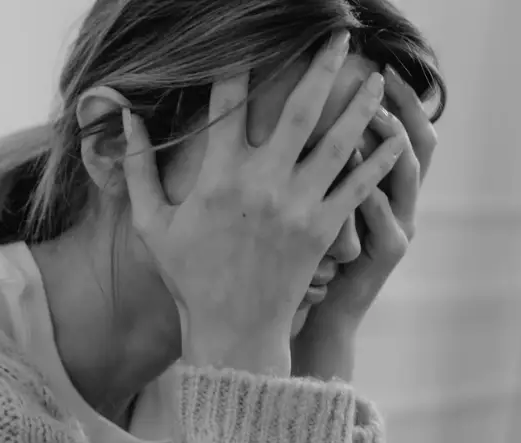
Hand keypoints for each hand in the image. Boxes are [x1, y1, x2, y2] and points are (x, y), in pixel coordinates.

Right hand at [121, 32, 407, 374]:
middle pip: (300, 109)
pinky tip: (396, 137)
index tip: (254, 36)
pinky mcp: (323, 230)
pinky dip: (380, 161)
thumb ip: (136, 168)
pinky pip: (358, 188)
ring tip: (379, 76)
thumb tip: (124, 117)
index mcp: (218, 176)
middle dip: (322, 66)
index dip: (240, 63)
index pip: (230, 102)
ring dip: (361, 104)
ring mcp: (297, 206)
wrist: (232, 331)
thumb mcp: (151, 223)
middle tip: (340, 33)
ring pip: (338, 142)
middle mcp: (262, 183)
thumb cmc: (189, 277)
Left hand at [297, 67, 437, 341]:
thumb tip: (304, 112)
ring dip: (389, 144)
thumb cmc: (308, 257)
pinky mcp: (387, 255)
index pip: (406, 130)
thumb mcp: (317, 203)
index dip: (402, 99)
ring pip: (408, 177)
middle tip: (381, 80)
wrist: (317, 315)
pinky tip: (356, 177)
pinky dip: (373, 196)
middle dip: (405, 108)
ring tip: (371, 117)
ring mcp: (399, 228)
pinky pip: (386, 219)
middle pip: (421, 144)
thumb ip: (319, 163)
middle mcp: (402, 203)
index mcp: (386, 186)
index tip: (381, 67)